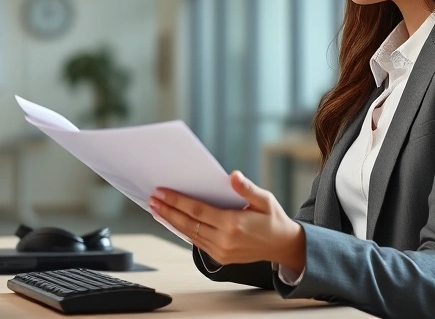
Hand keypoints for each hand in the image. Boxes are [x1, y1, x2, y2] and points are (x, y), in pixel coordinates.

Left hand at [149, 171, 305, 270]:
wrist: (282, 246)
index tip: (161, 192)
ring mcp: (221, 252)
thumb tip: (233, 176)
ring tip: (157, 209)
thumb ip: (247, 189)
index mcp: (233, 224)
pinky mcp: (220, 258)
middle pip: (188, 224)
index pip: (197, 210)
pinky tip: (175, 222)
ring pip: (190, 235)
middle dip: (167, 211)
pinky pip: (197, 243)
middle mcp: (224, 240)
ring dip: (172, 222)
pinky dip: (183, 231)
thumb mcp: (265, 200)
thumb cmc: (273, 219)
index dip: (177, 201)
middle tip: (152, 200)